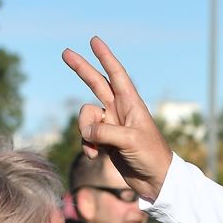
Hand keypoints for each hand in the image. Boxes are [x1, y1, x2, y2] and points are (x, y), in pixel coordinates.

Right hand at [62, 38, 171, 200]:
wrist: (156, 181)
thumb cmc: (152, 157)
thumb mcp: (130, 141)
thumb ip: (105, 132)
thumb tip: (85, 131)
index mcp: (132, 105)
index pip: (117, 75)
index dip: (106, 57)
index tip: (95, 40)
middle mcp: (120, 111)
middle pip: (96, 84)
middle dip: (82, 69)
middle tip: (65, 53)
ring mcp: (111, 125)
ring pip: (86, 118)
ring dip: (86, 132)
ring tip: (98, 148)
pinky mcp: (105, 140)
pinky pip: (86, 136)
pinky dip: (87, 145)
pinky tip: (96, 156)